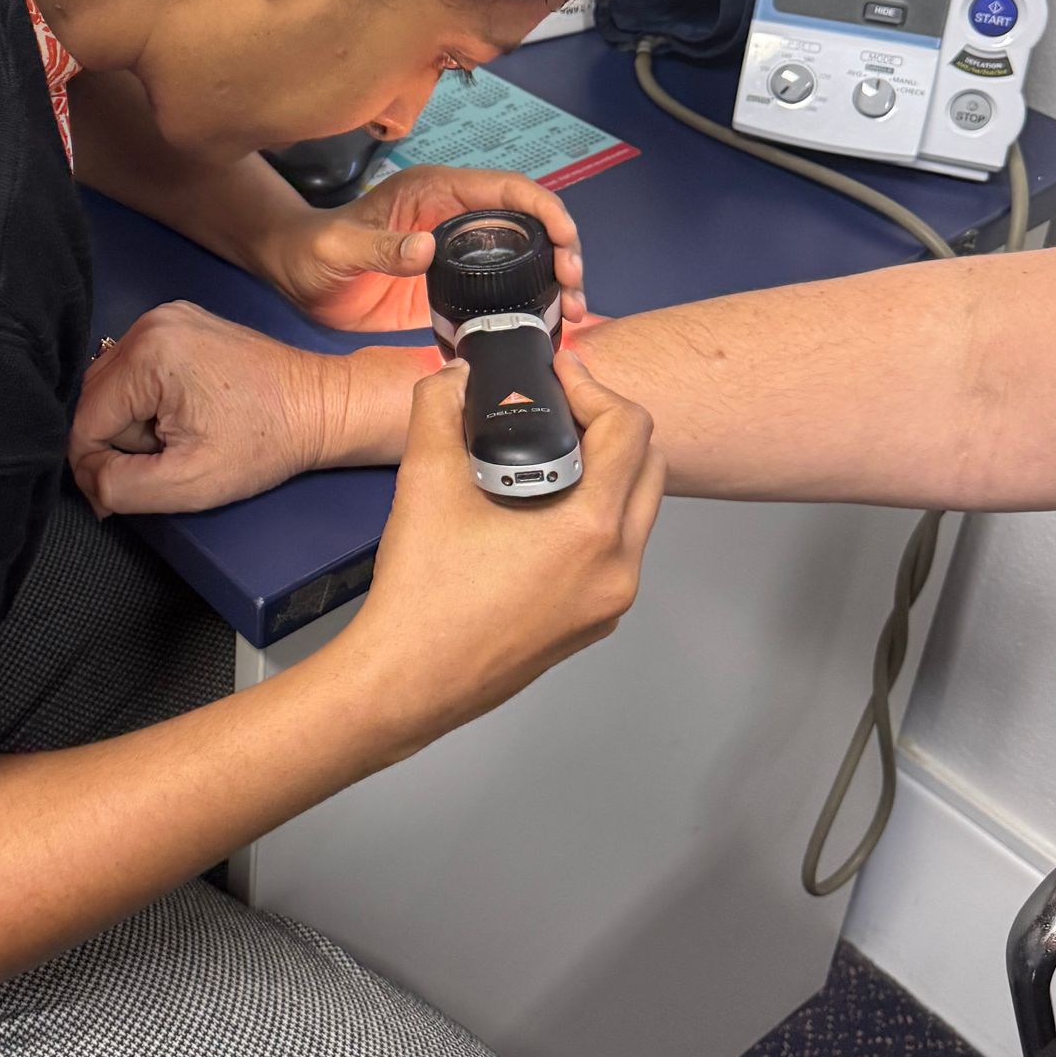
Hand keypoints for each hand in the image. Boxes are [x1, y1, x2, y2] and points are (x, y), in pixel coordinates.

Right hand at [70, 303, 347, 516]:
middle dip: (120, 441)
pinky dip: (148, 401)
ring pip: (112, 386)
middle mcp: (150, 323)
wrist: (319, 405)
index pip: (84, 421)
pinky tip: (187, 413)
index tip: (124, 491)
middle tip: (169, 457)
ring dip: (134, 422)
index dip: (95, 466)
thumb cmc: (264, 443)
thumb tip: (88, 479)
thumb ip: (120, 486)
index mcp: (148, 353)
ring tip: (182, 434)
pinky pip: (135, 370)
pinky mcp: (178, 323)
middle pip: (94, 400)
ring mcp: (165, 317)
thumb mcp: (188, 483)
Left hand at [258, 166, 585, 334]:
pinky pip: (500, 294)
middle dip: (563, 251)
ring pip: (524, 260)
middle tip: (574, 290)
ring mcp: (458, 256)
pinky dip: (528, 309)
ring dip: (555, 283)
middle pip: (530, 225)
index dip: (545, 210)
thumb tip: (426, 249)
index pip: (508, 190)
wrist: (295, 277)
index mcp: (437, 193)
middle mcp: (456, 220)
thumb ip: (379, 247)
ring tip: (573, 316)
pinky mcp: (452, 290)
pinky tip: (546, 332)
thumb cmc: (312, 249)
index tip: (566, 242)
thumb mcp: (340, 246)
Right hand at [336, 349, 664, 748]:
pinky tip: (538, 511)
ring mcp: (610, 602)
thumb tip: (456, 375)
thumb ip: (439, 408)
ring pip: (637, 513)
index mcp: (592, 528)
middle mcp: (619, 567)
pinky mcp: (593, 623)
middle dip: (609, 426)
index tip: (556, 375)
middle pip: (648, 469)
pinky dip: (594, 517)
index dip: (594, 386)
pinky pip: (616, 553)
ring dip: (605, 473)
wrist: (407, 681)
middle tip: (556, 408)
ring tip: (546, 455)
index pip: (631, 430)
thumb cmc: (422, 590)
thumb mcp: (425, 481)